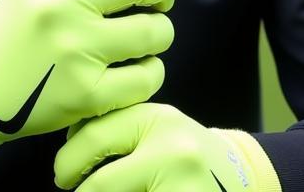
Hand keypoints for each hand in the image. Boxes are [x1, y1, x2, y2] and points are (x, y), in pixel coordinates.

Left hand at [54, 103, 281, 191]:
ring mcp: (182, 187)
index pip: (94, 138)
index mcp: (156, 118)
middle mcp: (172, 150)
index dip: (68, 160)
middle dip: (79, 191)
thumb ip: (116, 127)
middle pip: (101, 184)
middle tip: (69, 188)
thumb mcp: (154, 125)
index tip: (62, 174)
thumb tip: (67, 145)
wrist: (241, 175)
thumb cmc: (183, 151)